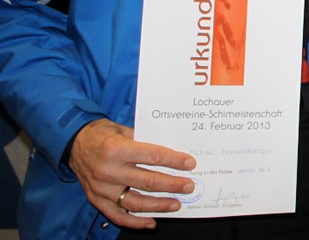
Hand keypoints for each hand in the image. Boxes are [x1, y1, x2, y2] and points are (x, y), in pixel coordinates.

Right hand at [69, 119, 196, 229]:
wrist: (74, 142)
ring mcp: (101, 188)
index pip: (152, 156)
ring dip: (158, 205)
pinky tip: (151, 222)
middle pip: (147, 181)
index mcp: (116, 149)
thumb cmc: (102, 134)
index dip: (174, 161)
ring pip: (135, 201)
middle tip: (188, 186)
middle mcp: (108, 170)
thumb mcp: (124, 130)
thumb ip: (145, 141)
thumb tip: (172, 153)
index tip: (190, 164)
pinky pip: (117, 215)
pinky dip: (135, 221)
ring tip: (176, 203)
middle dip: (172, 185)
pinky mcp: (96, 199)